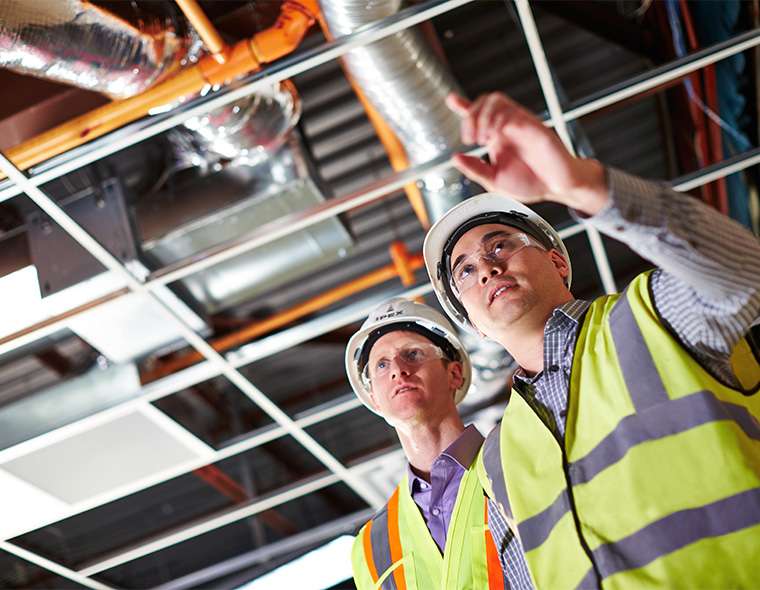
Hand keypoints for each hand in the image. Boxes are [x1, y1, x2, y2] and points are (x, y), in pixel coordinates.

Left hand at [446, 92, 608, 214]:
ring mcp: (520, 125)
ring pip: (497, 101)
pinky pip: (514, 113)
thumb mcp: (495, 181)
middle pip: (484, 102)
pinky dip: (499, 121)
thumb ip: (475, 169)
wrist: (558, 188)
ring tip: (482, 138)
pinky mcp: (533, 127)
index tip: (452, 100)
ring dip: (483, 116)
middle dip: (471, 116)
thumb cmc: (531, 183)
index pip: (477, 115)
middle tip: (470, 139)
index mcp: (497, 137)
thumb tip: (455, 158)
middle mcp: (507, 127)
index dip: (463, 105)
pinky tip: (495, 136)